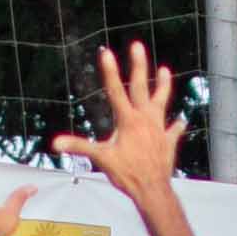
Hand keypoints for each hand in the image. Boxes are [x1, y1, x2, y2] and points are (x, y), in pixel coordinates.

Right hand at [55, 43, 184, 205]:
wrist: (152, 189)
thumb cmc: (127, 174)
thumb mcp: (101, 159)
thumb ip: (79, 146)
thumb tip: (56, 143)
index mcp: (128, 120)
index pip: (116, 90)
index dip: (110, 71)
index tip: (106, 52)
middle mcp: (145, 119)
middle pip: (141, 86)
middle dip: (138, 65)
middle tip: (137, 45)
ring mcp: (159, 128)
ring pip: (162, 101)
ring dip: (163, 85)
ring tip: (164, 70)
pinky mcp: (168, 140)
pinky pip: (174, 130)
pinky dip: (176, 125)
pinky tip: (180, 121)